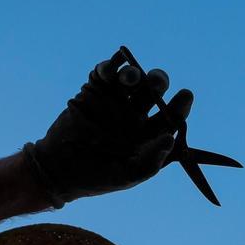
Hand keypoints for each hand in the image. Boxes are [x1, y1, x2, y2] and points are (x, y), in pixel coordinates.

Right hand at [23, 47, 194, 208]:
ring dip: (134, 73)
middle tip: (156, 81)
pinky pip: (105, 73)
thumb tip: (170, 140)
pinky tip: (109, 71)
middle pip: (153, 91)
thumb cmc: (97, 177)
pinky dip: (109, 67)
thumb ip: (150, 161)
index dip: (180, 105)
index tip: (185, 95)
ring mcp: (115, 101)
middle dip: (157, 81)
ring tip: (131, 79)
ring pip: (132, 78)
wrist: (58, 169)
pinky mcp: (94, 91)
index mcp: (149, 133)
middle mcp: (136, 114)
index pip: (171, 115)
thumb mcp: (126, 175)